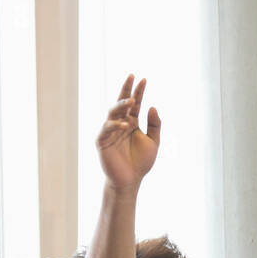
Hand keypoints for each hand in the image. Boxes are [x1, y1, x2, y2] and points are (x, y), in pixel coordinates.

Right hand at [96, 74, 160, 188]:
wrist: (130, 180)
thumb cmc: (141, 163)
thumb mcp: (153, 142)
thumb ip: (154, 125)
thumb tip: (152, 106)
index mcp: (131, 123)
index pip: (135, 104)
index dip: (139, 92)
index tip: (144, 79)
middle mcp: (120, 124)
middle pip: (122, 103)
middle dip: (126, 90)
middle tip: (132, 77)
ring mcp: (110, 132)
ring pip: (113, 113)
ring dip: (122, 105)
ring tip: (132, 100)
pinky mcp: (102, 141)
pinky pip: (107, 130)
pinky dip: (115, 126)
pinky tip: (125, 125)